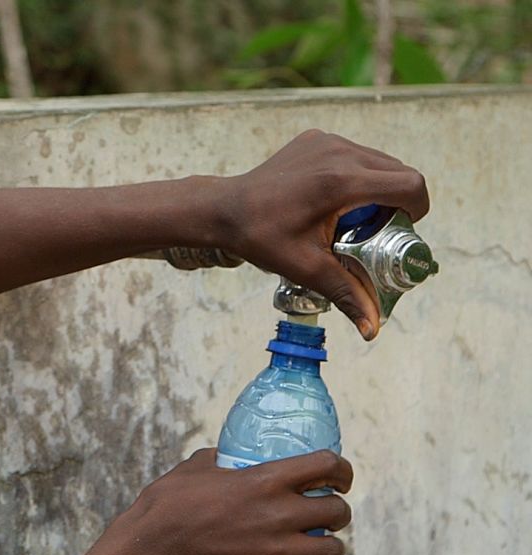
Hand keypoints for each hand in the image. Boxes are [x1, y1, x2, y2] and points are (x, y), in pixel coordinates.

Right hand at [119, 448, 353, 554]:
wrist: (150, 549)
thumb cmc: (166, 504)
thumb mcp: (194, 466)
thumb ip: (218, 460)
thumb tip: (224, 459)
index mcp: (265, 479)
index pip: (328, 466)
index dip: (342, 472)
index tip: (338, 480)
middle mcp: (280, 514)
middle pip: (338, 512)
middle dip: (334, 512)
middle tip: (320, 516)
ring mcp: (276, 553)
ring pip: (333, 551)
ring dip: (327, 547)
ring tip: (314, 547)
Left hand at [224, 129, 429, 339]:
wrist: (223, 210)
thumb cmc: (260, 238)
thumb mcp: (305, 268)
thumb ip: (346, 294)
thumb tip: (372, 330)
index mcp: (342, 181)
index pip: (410, 186)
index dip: (417, 211)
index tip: (401, 231)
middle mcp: (339, 153)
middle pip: (399, 172)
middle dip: (398, 202)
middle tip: (376, 231)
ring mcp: (327, 142)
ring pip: (380, 161)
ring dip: (379, 187)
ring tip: (354, 217)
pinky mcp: (317, 138)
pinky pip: (355, 154)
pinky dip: (356, 175)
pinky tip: (332, 200)